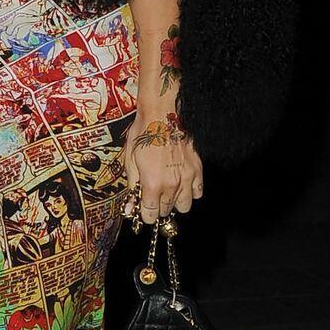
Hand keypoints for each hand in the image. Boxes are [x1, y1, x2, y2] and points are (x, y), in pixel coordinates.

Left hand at [123, 106, 203, 222]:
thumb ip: (133, 187)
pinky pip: (198, 192)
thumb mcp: (130, 160)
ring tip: (168, 190)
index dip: (145, 214)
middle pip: (167, 211)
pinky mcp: (197, 169)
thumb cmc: (144, 134)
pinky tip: (181, 183)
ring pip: (185, 206)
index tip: (143, 208)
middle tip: (153, 195)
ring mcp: (187, 177)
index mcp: (152, 184)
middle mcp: (172, 185)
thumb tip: (130, 207)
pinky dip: (190, 191)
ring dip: (175, 202)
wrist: (162, 114)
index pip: (151, 214)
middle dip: (158, 207)